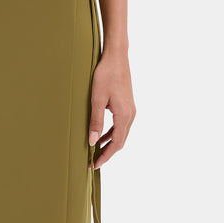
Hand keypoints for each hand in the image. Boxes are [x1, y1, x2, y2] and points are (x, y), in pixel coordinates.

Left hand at [88, 49, 134, 169]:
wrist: (116, 57)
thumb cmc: (105, 75)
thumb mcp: (97, 98)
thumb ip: (96, 121)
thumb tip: (93, 142)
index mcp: (124, 115)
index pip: (116, 143)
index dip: (105, 156)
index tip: (94, 165)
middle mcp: (131, 115)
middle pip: (120, 141)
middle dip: (107, 153)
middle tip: (92, 162)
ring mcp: (131, 110)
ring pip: (121, 134)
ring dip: (110, 144)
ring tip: (96, 152)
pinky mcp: (128, 105)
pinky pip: (121, 125)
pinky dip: (112, 133)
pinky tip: (102, 135)